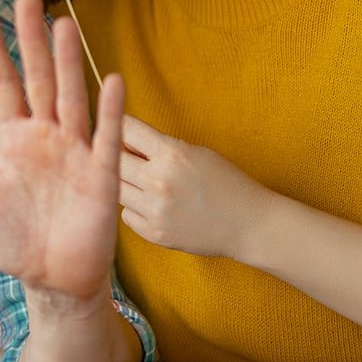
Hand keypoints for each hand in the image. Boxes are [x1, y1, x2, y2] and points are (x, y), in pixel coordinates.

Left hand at [0, 0, 124, 310]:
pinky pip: (108, 139)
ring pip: (71, 98)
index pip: (3, 85)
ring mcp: (76, 152)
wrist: (52, 282)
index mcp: (15, 140)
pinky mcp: (102, 177)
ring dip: (68, 63)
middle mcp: (46, 137)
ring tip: (63, 25)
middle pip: (39, 79)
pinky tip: (111, 79)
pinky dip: (111, 111)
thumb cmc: (14, 241)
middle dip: (32, 41)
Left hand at [117, 117, 278, 260]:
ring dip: (126, 184)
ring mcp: (155, 210)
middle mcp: (159, 181)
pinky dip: (135, 209)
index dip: (120, 128)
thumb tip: (121, 139)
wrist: (249, 224)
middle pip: (113, 161)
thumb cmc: (226, 183)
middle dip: (117, 157)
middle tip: (130, 159)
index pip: (125, 130)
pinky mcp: (154, 234)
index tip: (119, 131)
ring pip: (117, 189)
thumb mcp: (196, 153)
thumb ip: (159, 146)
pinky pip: (126, 215)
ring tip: (146, 184)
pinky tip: (155, 206)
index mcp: (172, 154)